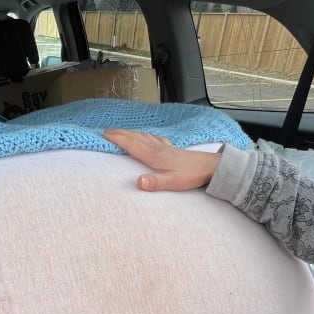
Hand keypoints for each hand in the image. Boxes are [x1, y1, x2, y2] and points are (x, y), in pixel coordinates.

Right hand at [103, 129, 221, 190]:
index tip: (104, 134)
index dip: (117, 138)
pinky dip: (145, 135)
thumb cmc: (191, 175)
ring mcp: (164, 147)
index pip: (131, 144)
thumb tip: (138, 182)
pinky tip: (146, 135)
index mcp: (154, 155)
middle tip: (106, 131)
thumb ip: (154, 182)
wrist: (209, 168)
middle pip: (135, 137)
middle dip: (120, 133)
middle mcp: (157, 148)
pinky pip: (153, 138)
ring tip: (121, 131)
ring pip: (143, 136)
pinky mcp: (171, 149)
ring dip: (130, 133)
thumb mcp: (172, 182)